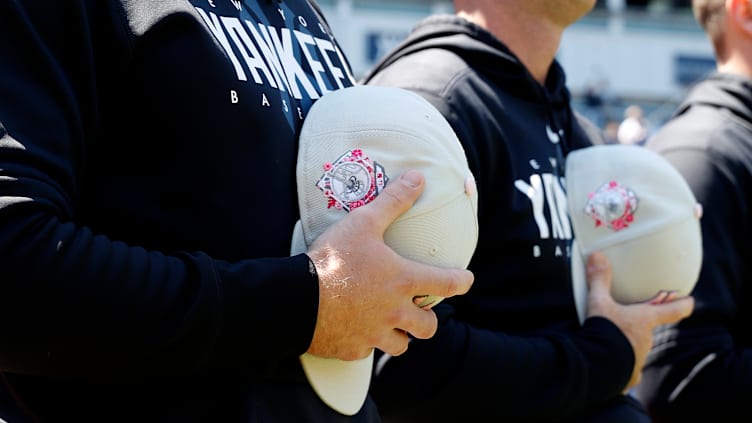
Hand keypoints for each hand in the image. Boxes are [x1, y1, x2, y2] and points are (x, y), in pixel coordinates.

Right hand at [305, 170, 473, 360]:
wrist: (297, 298)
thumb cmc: (333, 259)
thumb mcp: (363, 222)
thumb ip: (393, 201)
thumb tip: (417, 177)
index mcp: (403, 281)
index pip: (447, 284)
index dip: (462, 281)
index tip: (466, 280)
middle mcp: (395, 312)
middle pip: (428, 326)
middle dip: (428, 319)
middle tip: (420, 310)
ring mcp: (374, 335)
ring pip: (401, 346)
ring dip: (400, 336)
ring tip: (390, 324)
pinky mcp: (353, 349)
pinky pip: (368, 352)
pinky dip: (367, 343)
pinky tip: (357, 331)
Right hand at [584, 251, 693, 389]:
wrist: (598, 365)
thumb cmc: (604, 332)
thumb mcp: (598, 303)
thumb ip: (599, 280)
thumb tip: (597, 256)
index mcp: (645, 319)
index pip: (674, 310)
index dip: (682, 304)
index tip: (689, 300)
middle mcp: (647, 338)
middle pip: (651, 328)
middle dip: (642, 323)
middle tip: (630, 317)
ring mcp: (639, 357)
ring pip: (638, 346)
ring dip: (629, 342)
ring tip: (613, 341)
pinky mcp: (629, 374)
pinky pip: (629, 367)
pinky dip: (622, 364)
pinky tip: (612, 363)